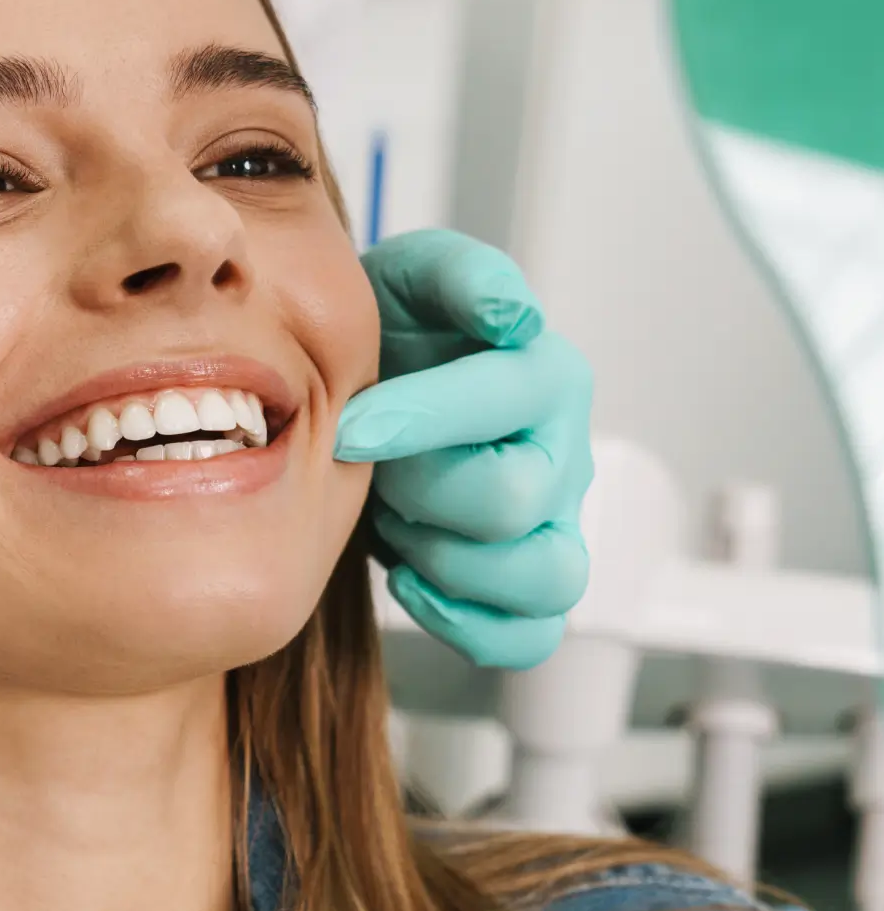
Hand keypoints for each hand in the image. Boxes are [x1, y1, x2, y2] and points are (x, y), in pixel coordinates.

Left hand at [336, 230, 592, 669]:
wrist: (370, 388)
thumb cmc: (393, 337)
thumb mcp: (411, 278)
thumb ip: (459, 276)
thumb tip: (509, 312)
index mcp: (544, 375)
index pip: (504, 403)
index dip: (418, 419)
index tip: (348, 426)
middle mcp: (562, 452)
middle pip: (513, 502)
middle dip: (420, 490)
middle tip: (372, 468)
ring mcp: (553, 525)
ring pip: (544, 579)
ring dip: (449, 561)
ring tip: (398, 523)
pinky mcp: (528, 580)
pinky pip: (530, 634)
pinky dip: (469, 623)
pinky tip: (411, 580)